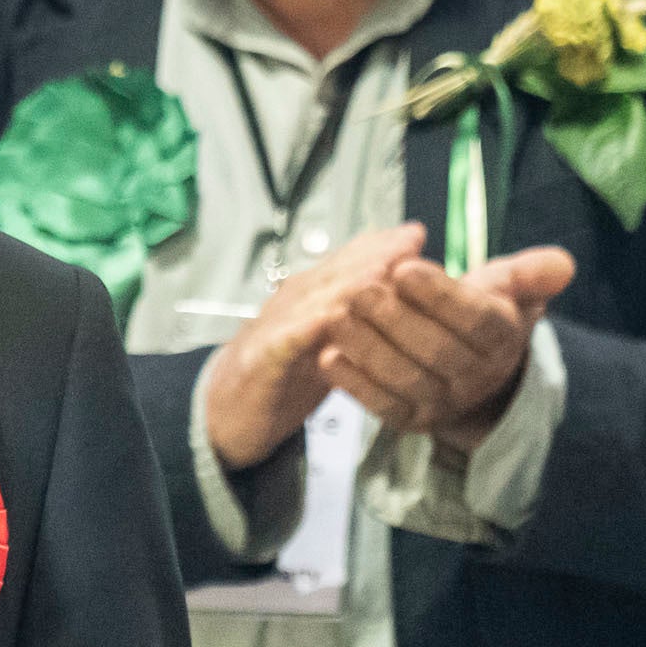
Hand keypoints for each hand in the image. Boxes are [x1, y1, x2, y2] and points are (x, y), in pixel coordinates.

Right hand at [201, 225, 425, 469]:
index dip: (383, 246)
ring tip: (384, 270)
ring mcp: (277, 325)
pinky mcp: (263, 356)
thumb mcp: (330, 343)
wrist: (228, 411)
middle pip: (338, 271)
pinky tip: (336, 318)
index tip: (417, 236)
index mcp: (312, 296)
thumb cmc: (284, 376)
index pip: (349, 261)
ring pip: (318, 297)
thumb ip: (361, 320)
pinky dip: (313, 326)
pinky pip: (290, 338)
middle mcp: (294, 302)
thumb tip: (402, 301)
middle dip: (376, 254)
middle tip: (410, 241)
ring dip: (352, 282)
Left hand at [319, 246, 577, 449]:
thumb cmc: (481, 314)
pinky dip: (354, 384)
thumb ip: (530, 273)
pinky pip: (382, 406)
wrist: (472, 370)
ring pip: (405, 379)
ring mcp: (443, 403)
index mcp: (502, 338)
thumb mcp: (509, 288)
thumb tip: (563, 265)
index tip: (405, 267)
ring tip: (337, 315)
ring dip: (369, 348)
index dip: (440, 295)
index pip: (474, 319)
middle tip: (360, 288)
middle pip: (436, 350)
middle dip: (395, 318)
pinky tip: (327, 355)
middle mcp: (476, 376)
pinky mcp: (411, 421)